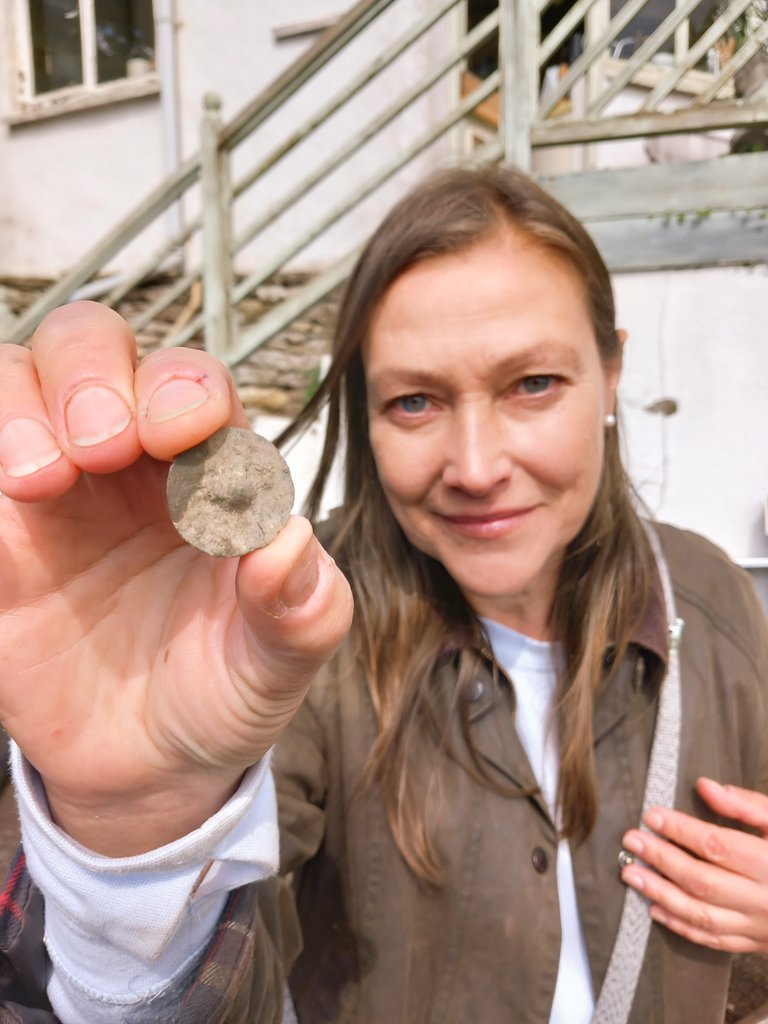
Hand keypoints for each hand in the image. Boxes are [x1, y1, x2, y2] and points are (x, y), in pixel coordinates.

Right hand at [0, 302, 352, 854]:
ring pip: (18, 378)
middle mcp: (130, 461)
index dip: (187, 390)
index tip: (185, 438)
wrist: (148, 763)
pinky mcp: (0, 533)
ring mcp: (56, 488)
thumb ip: (301, 608)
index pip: (195, 384)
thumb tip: (289, 540)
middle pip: (95, 345)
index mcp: (212, 470)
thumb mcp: (278, 662)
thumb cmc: (223, 688)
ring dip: (23, 404)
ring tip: (40, 477)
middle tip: (103, 446)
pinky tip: (10, 495)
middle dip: (94, 373)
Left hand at [621, 777, 767, 951]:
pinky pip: (714, 941)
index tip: (652, 815)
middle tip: (632, 841)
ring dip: (661, 894)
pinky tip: (655, 908)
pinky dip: (681, 925)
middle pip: (703, 880)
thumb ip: (749, 806)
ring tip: (631, 873)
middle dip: (662, 859)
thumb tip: (705, 787)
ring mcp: (761, 927)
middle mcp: (766, 899)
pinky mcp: (757, 944)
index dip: (681, 830)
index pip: (718, 846)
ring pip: (703, 915)